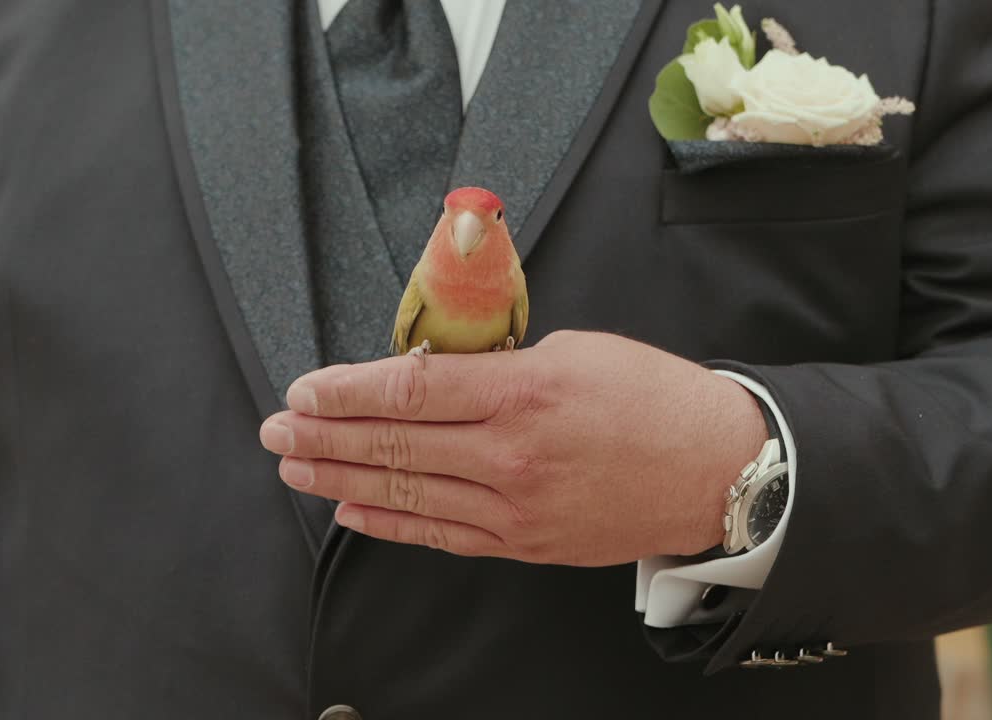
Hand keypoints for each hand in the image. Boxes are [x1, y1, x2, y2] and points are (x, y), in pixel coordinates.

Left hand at [258, 330, 766, 565]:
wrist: (715, 471)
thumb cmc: (652, 397)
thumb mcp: (574, 349)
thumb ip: (497, 364)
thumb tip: (434, 373)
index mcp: (522, 391)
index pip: (410, 388)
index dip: (345, 391)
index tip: (303, 389)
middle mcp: (510, 454)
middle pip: (394, 444)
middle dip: (325, 436)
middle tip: (276, 430)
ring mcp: (515, 506)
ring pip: (407, 492)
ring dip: (341, 479)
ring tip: (295, 468)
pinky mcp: (524, 542)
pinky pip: (442, 533)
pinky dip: (391, 522)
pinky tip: (352, 509)